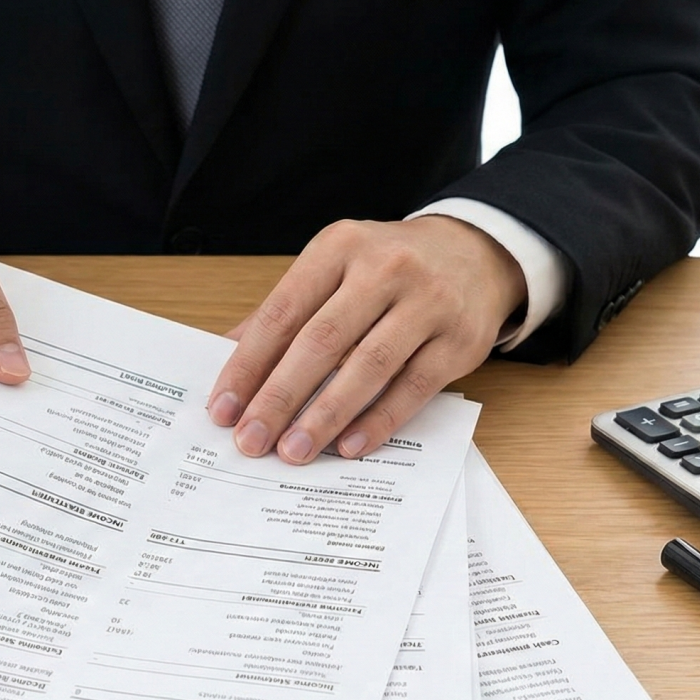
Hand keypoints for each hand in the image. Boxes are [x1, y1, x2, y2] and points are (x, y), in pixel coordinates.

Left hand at [209, 216, 524, 462]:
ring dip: (324, 416)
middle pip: (321, 341)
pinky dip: (377, 421)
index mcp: (339, 247)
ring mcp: (428, 303)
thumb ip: (287, 311)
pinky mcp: (460, 340)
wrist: (475, 252)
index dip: (248, 365)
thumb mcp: (335, 268)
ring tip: (293, 451)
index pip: (283, 312)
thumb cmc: (389, 268)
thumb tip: (229, 357)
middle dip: (279, 397)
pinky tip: (347, 446)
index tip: (224, 409)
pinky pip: (413, 388)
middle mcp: (385, 268)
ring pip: (367, 366)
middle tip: (251, 440)